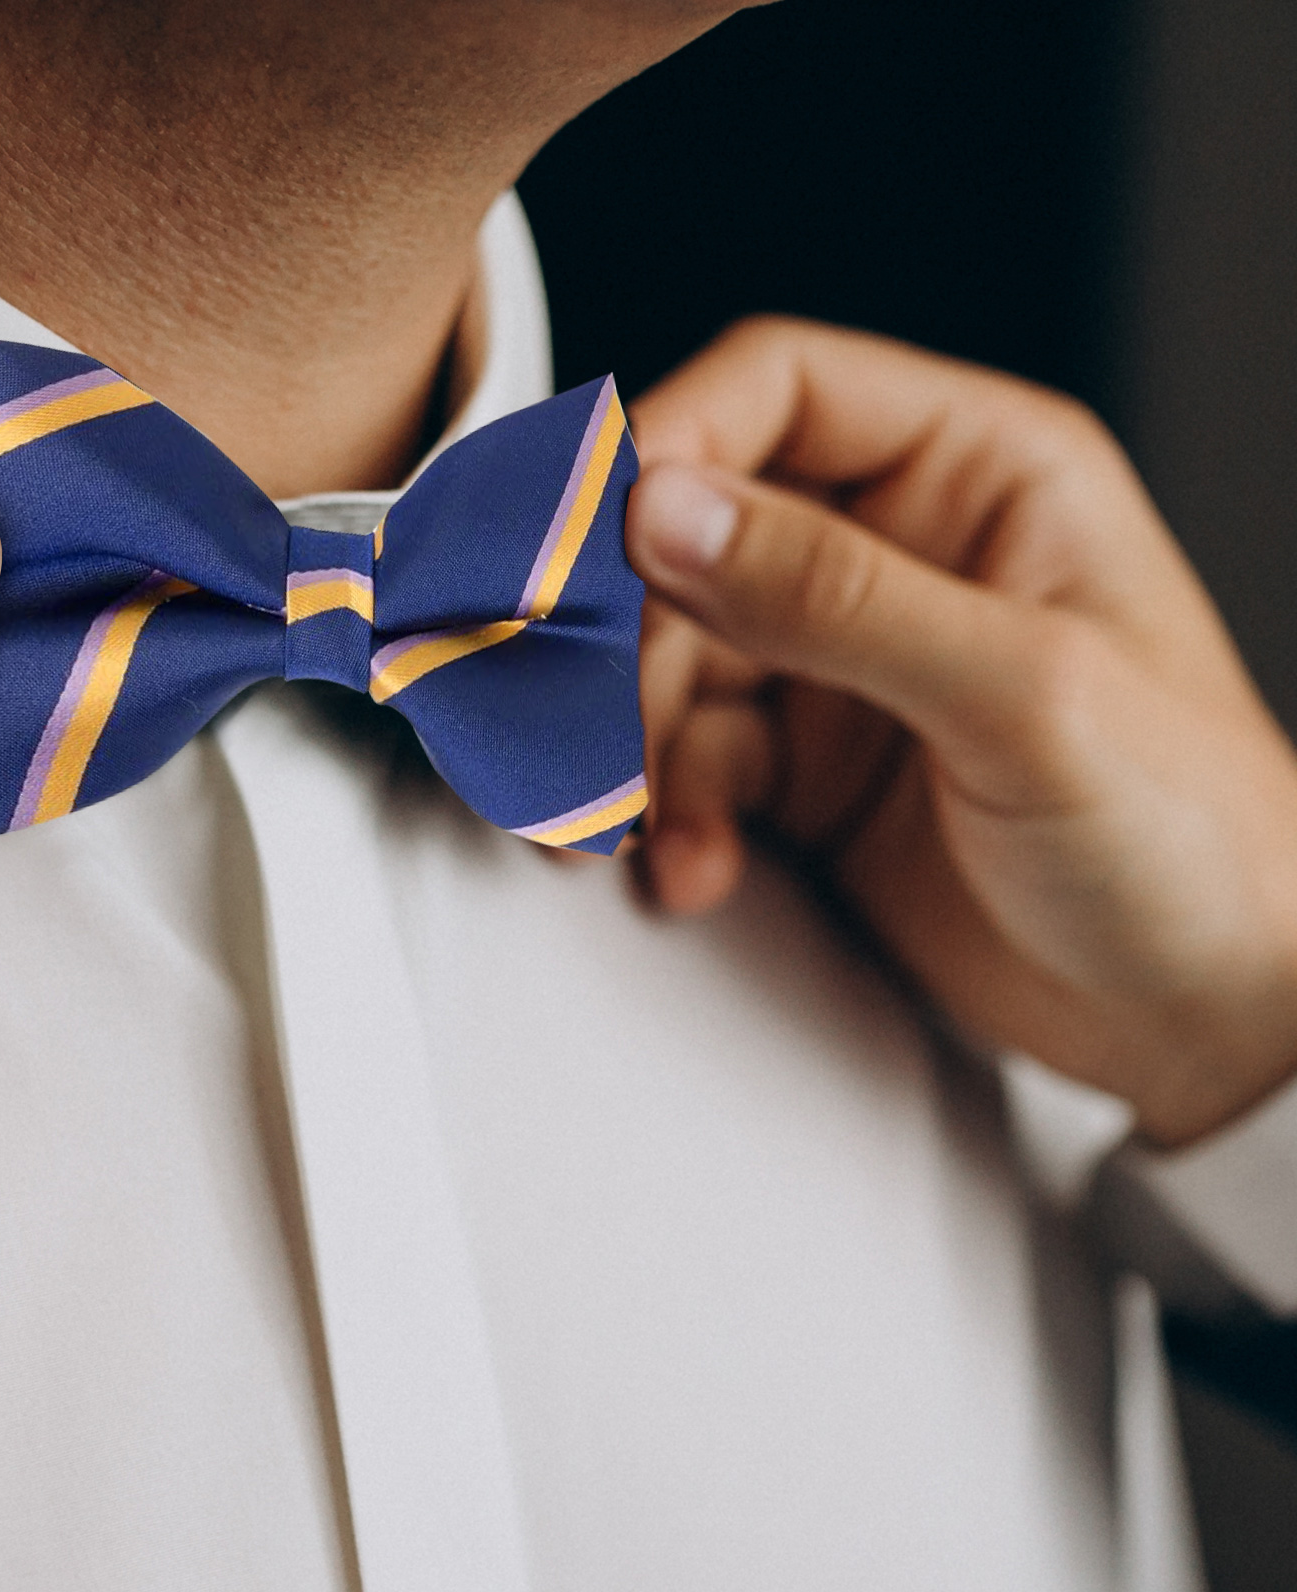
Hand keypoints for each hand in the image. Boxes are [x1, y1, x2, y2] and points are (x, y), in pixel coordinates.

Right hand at [624, 317, 1296, 1149]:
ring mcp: (847, 669)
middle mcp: (899, 555)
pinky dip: (666, 824)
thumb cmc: (1191, 836)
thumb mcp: (1019, 693)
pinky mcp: (813, 772)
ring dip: (630, 754)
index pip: (776, 393)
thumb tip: (665, 510)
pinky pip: (692, 769)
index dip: (663, 448)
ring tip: (627, 833)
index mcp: (978, 474)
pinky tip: (688, 872)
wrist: (1207, 1016)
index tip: (579, 539)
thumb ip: (834, 594)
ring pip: (671, 667)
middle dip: (618, 640)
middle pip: (690, 543)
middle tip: (566, 718)